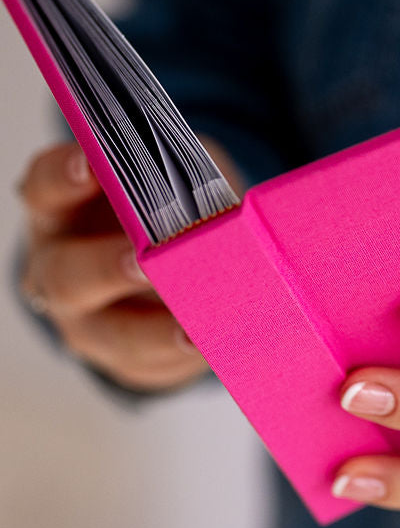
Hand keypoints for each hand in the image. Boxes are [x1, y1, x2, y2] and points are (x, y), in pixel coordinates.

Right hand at [15, 140, 232, 391]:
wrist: (160, 278)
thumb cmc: (160, 214)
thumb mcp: (169, 182)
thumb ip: (185, 177)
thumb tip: (227, 194)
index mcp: (61, 215)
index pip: (44, 191)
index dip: (61, 177)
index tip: (88, 164)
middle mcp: (62, 271)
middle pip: (68, 274)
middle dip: (105, 267)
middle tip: (140, 261)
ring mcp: (91, 323)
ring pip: (115, 335)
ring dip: (154, 332)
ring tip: (191, 330)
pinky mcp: (130, 360)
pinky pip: (156, 363)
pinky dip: (189, 356)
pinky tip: (217, 345)